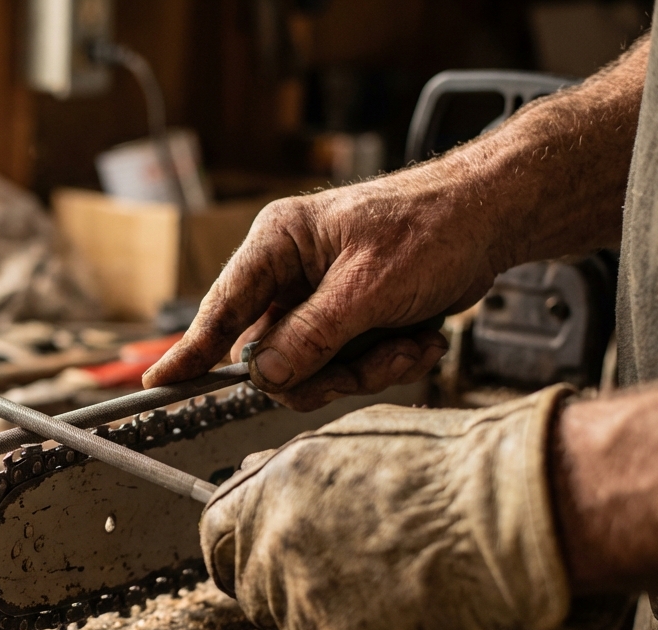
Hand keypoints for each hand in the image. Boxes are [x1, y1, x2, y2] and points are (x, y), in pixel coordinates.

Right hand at [144, 169, 502, 410]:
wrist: (495, 220)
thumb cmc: (434, 227)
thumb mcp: (368, 288)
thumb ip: (310, 336)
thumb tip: (263, 375)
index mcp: (278, 244)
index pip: (222, 306)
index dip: (191, 349)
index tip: (162, 383)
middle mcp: (291, 272)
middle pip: (272, 354)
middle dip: (324, 369)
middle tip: (366, 363)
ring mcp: (320, 299)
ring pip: (312, 368)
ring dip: (365, 368)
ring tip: (407, 343)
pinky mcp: (350, 319)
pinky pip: (346, 366)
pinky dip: (385, 363)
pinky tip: (418, 339)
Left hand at [200, 386, 576, 629]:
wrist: (512, 517)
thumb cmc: (444, 466)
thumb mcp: (349, 440)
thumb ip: (287, 471)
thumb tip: (253, 476)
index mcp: (267, 501)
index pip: (213, 537)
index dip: (232, 543)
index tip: (250, 547)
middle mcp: (275, 559)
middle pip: (253, 589)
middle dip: (285, 579)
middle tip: (344, 564)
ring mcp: (310, 617)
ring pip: (299, 629)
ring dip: (332, 613)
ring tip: (394, 577)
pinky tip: (413, 608)